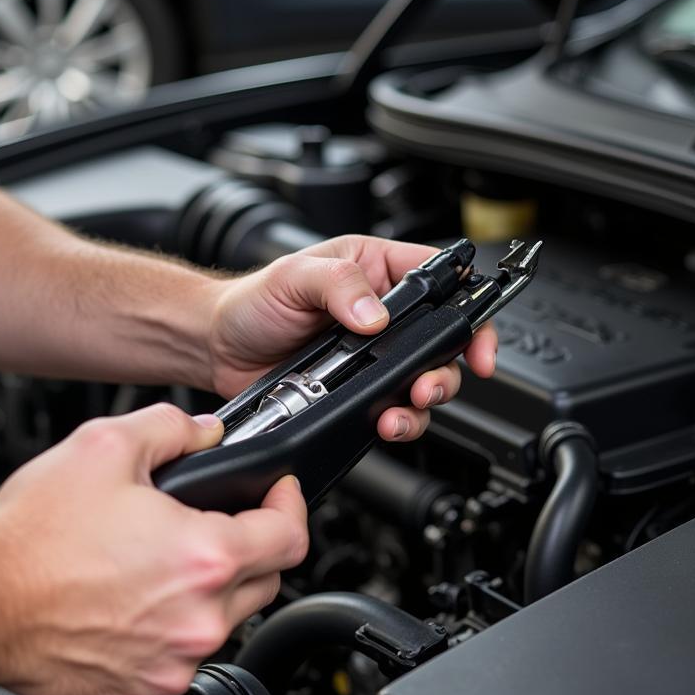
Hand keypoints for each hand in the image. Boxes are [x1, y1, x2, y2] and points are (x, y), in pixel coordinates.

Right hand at [0, 405, 307, 694]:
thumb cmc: (31, 538)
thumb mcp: (106, 446)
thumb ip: (171, 429)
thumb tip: (206, 432)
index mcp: (204, 557)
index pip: (291, 536)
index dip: (291, 504)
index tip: (279, 493)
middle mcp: (198, 618)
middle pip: (265, 580)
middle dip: (253, 545)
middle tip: (217, 521)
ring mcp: (171, 663)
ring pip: (225, 622)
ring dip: (212, 590)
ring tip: (165, 560)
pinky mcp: (140, 691)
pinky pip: (181, 659)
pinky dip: (173, 630)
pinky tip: (137, 602)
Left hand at [208, 235, 498, 441]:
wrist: (218, 345)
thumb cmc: (253, 300)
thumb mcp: (295, 276)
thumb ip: (339, 287)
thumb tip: (376, 315)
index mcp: (378, 271)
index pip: (442, 282)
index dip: (469, 308)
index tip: (476, 340)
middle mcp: (384, 314)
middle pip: (443, 342)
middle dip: (447, 369)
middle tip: (427, 384)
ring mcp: (374, 356)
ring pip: (424, 381)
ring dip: (424, 402)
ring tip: (404, 410)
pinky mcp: (358, 390)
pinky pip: (394, 408)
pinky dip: (398, 421)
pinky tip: (384, 423)